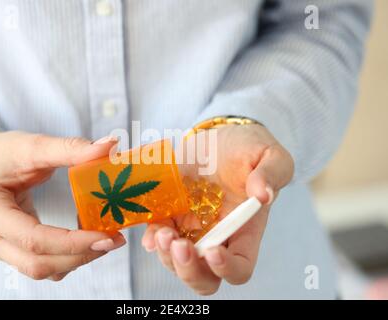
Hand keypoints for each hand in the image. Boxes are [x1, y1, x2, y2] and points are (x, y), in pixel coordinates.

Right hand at [0, 130, 124, 280]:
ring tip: (105, 239)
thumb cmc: (1, 154)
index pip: (33, 239)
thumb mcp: (32, 146)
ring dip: (76, 259)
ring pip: (40, 269)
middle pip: (37, 264)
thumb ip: (70, 148)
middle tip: (114, 240)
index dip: (73, 243)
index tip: (106, 235)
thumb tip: (111, 146)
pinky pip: (41, 264)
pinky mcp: (10, 249)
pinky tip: (86, 239)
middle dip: (80, 255)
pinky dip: (67, 257)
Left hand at [141, 124, 293, 294]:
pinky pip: (157, 238)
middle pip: (204, 277)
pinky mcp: (171, 216)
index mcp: (245, 230)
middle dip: (189, 269)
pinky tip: (152, 229)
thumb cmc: (248, 149)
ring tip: (162, 232)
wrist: (219, 137)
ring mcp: (191, 229)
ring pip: (176, 262)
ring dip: (166, 254)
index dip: (227, 268)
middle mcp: (217, 237)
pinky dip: (152, 238)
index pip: (240, 267)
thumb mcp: (268, 154)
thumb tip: (263, 195)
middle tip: (179, 245)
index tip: (214, 250)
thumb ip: (271, 173)